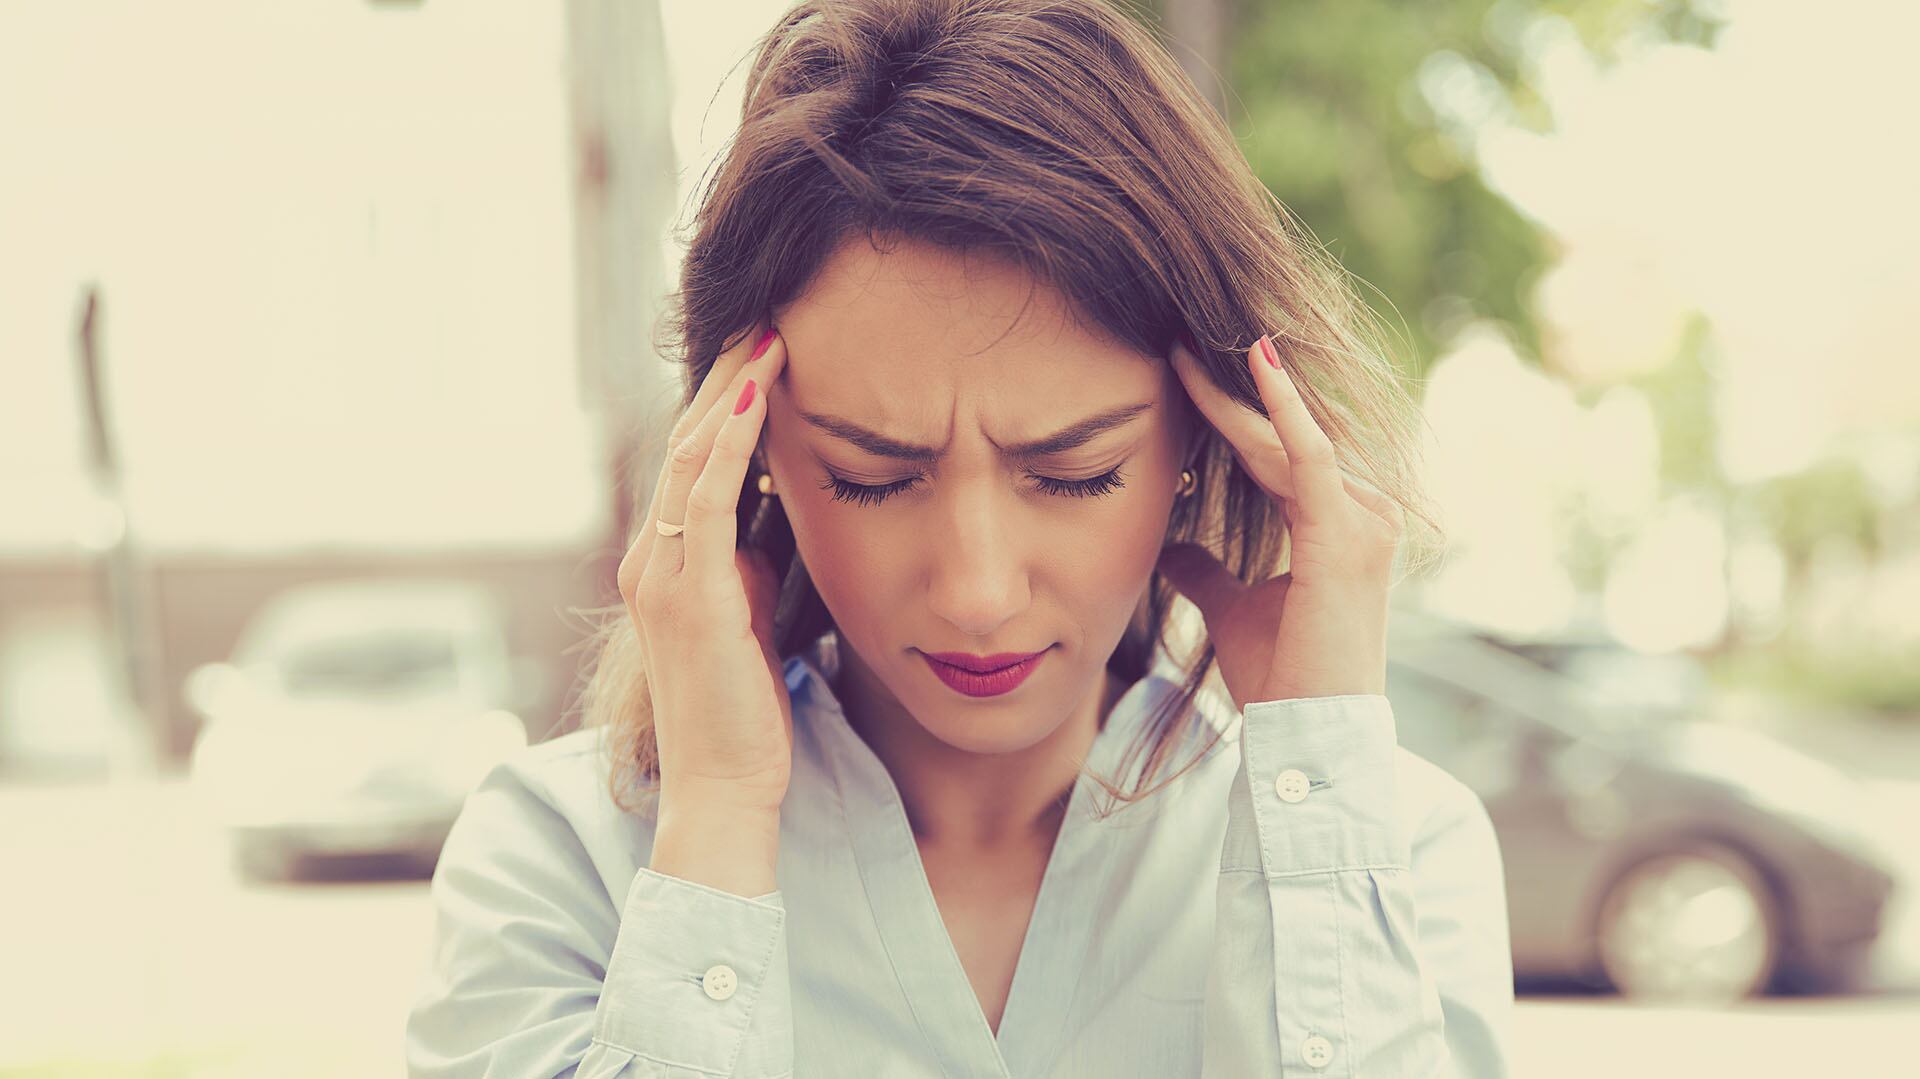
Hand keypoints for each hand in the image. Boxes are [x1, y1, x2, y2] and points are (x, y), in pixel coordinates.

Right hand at [617, 321, 793, 815]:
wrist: (725, 791)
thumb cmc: (748, 716)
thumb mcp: (753, 620)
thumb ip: (753, 565)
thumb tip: (778, 512)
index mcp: (667, 563)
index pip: (694, 460)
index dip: (727, 400)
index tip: (767, 348)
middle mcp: (651, 559)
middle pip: (687, 441)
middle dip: (726, 376)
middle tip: (767, 314)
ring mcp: (662, 574)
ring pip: (692, 456)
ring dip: (730, 389)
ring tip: (768, 332)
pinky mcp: (688, 595)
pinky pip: (706, 498)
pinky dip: (731, 440)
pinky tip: (758, 395)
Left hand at [1157, 333, 1403, 708]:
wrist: (1309, 734)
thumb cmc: (1281, 680)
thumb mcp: (1234, 610)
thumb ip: (1209, 572)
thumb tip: (1173, 546)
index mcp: (1338, 526)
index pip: (1277, 455)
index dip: (1230, 415)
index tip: (1180, 375)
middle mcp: (1362, 513)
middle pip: (1282, 439)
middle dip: (1228, 392)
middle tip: (1175, 343)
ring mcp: (1362, 520)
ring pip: (1287, 441)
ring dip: (1239, 394)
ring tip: (1189, 349)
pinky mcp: (1345, 532)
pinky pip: (1311, 455)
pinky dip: (1283, 409)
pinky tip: (1256, 365)